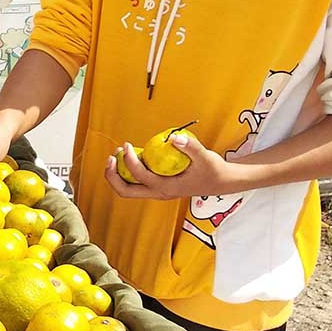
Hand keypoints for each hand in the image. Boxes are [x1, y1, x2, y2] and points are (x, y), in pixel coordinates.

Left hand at [105, 132, 243, 199]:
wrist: (221, 182)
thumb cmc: (212, 170)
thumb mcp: (205, 157)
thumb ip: (190, 147)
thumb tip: (174, 138)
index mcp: (166, 188)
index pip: (140, 176)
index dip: (129, 160)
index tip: (127, 145)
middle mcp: (158, 193)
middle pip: (125, 191)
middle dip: (112, 176)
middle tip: (110, 158)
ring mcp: (157, 192)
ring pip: (128, 190)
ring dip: (117, 175)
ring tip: (115, 157)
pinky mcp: (157, 187)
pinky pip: (136, 183)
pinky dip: (127, 173)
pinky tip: (129, 157)